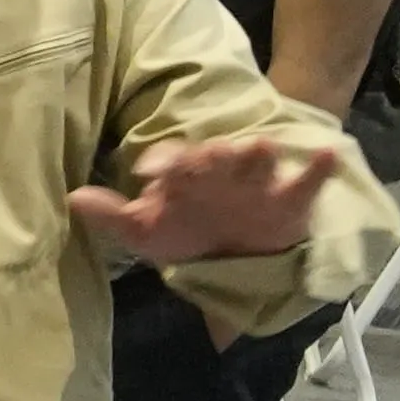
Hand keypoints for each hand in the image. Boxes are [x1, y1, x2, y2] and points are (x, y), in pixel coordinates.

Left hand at [64, 123, 341, 264]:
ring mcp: (257, 184)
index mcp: (182, 175)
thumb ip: (112, 215)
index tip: (150, 173)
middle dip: (213, 155)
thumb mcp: (147, 228)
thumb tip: (72, 199)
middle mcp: (219, 173)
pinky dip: (316, 169)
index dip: (162, 163)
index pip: (170, 162)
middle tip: (210, 153)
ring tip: (260, 148)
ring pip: (258, 162)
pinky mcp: (290, 200)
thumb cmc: (185, 230)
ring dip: (258, 155)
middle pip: (216, 156)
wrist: (234, 251)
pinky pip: (306, 181)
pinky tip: (327, 155)